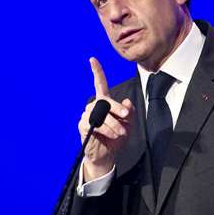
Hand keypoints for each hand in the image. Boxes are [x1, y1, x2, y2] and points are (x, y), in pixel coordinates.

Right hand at [79, 57, 135, 181]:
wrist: (107, 155)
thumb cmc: (116, 137)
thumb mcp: (128, 124)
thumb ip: (129, 112)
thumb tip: (127, 102)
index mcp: (104, 103)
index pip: (99, 84)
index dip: (97, 71)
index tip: (92, 59)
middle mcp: (94, 106)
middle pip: (105, 100)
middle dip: (117, 108)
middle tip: (125, 116)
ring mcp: (87, 115)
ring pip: (102, 113)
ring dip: (114, 123)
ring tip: (120, 132)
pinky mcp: (84, 126)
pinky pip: (96, 124)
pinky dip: (107, 129)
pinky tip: (113, 135)